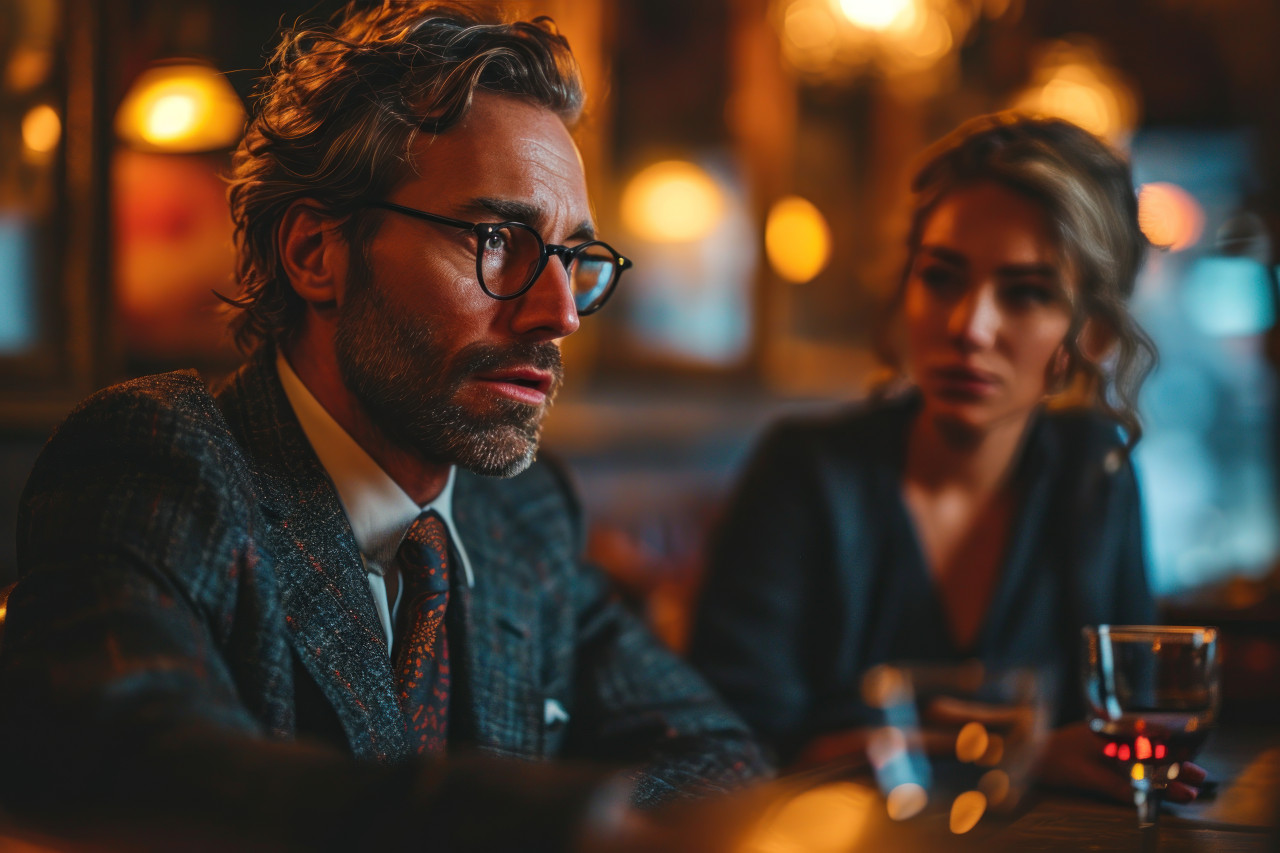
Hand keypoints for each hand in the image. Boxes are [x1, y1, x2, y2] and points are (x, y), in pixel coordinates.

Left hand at [1034, 722, 1207, 803]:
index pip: (1149, 747)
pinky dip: (1147, 769)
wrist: (1027, 754)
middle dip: (1175, 764)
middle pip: (1150, 750)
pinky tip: (1161, 778)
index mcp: (1110, 733)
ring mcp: (1107, 742)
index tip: (1190, 774)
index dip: (1172, 762)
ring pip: (1143, 755)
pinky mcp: (1102, 752)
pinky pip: (1130, 759)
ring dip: (1165, 768)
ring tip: (1189, 780)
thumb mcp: (1087, 775)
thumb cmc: (1054, 759)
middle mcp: (1112, 735)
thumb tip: (1147, 798)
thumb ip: (1117, 785)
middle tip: (1199, 777)